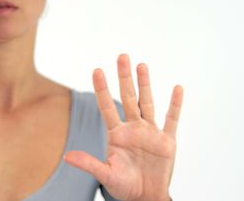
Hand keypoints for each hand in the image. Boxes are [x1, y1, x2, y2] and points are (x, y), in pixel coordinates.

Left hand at [64, 54, 182, 200]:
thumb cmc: (124, 186)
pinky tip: (177, 88)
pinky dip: (175, 104)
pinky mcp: (167, 141)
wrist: (145, 198)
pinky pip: (171, 119)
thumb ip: (89, 163)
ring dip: (145, 84)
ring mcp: (150, 132)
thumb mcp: (106, 175)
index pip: (107, 106)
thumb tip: (66, 156)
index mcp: (116, 134)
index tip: (96, 70)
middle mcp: (133, 128)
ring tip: (142, 65)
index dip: (102, 89)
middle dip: (124, 78)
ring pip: (147, 102)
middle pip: (128, 97)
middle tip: (122, 56)